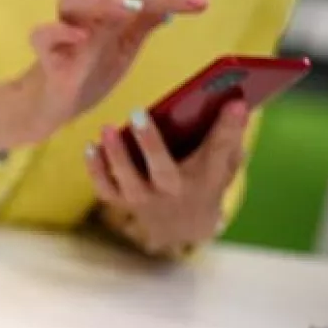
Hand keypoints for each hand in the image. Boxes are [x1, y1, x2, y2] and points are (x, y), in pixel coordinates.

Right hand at [0, 0, 208, 151]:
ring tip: (131, 9)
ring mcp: (65, 34)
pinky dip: (58, 31)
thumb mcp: (125, 46)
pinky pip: (41, 35)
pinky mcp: (46, 58)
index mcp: (110, 12)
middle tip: (181, 0)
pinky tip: (80, 37)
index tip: (199, 3)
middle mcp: (88, 15)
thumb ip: (147, 21)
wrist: (53, 106)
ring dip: (103, 0)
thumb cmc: (88, 71)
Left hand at [85, 100, 248, 256]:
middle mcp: (174, 192)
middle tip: (137, 112)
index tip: (236, 102)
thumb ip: (229, 135)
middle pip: (162, 169)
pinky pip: (106, 189)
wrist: (184, 225)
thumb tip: (236, 102)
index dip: (228, 128)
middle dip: (150, 142)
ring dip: (115, 156)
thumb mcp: (223, 162)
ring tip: (106, 128)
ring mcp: (145, 200)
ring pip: (128, 181)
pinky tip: (91, 146)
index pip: (220, 151)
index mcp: (205, 179)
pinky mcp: (123, 202)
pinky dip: (96, 170)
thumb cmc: (204, 179)